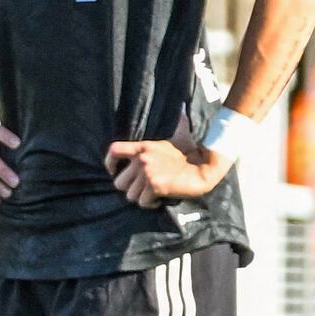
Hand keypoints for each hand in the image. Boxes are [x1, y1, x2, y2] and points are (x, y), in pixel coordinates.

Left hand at [104, 135, 228, 204]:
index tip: (114, 171)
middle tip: (142, 188)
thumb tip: (182, 111)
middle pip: (118, 182)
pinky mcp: (155, 186)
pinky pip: (142, 202)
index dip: (109, 163)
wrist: (205, 168)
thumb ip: (174, 127)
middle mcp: (142, 159)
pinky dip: (150, 204)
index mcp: (144, 147)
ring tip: (151, 194)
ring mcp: (148, 173)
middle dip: (130, 188)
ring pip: (130, 195)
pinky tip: (158, 200)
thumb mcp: (178, 137)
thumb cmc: (192, 154)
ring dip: (140, 197)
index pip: (114, 150)